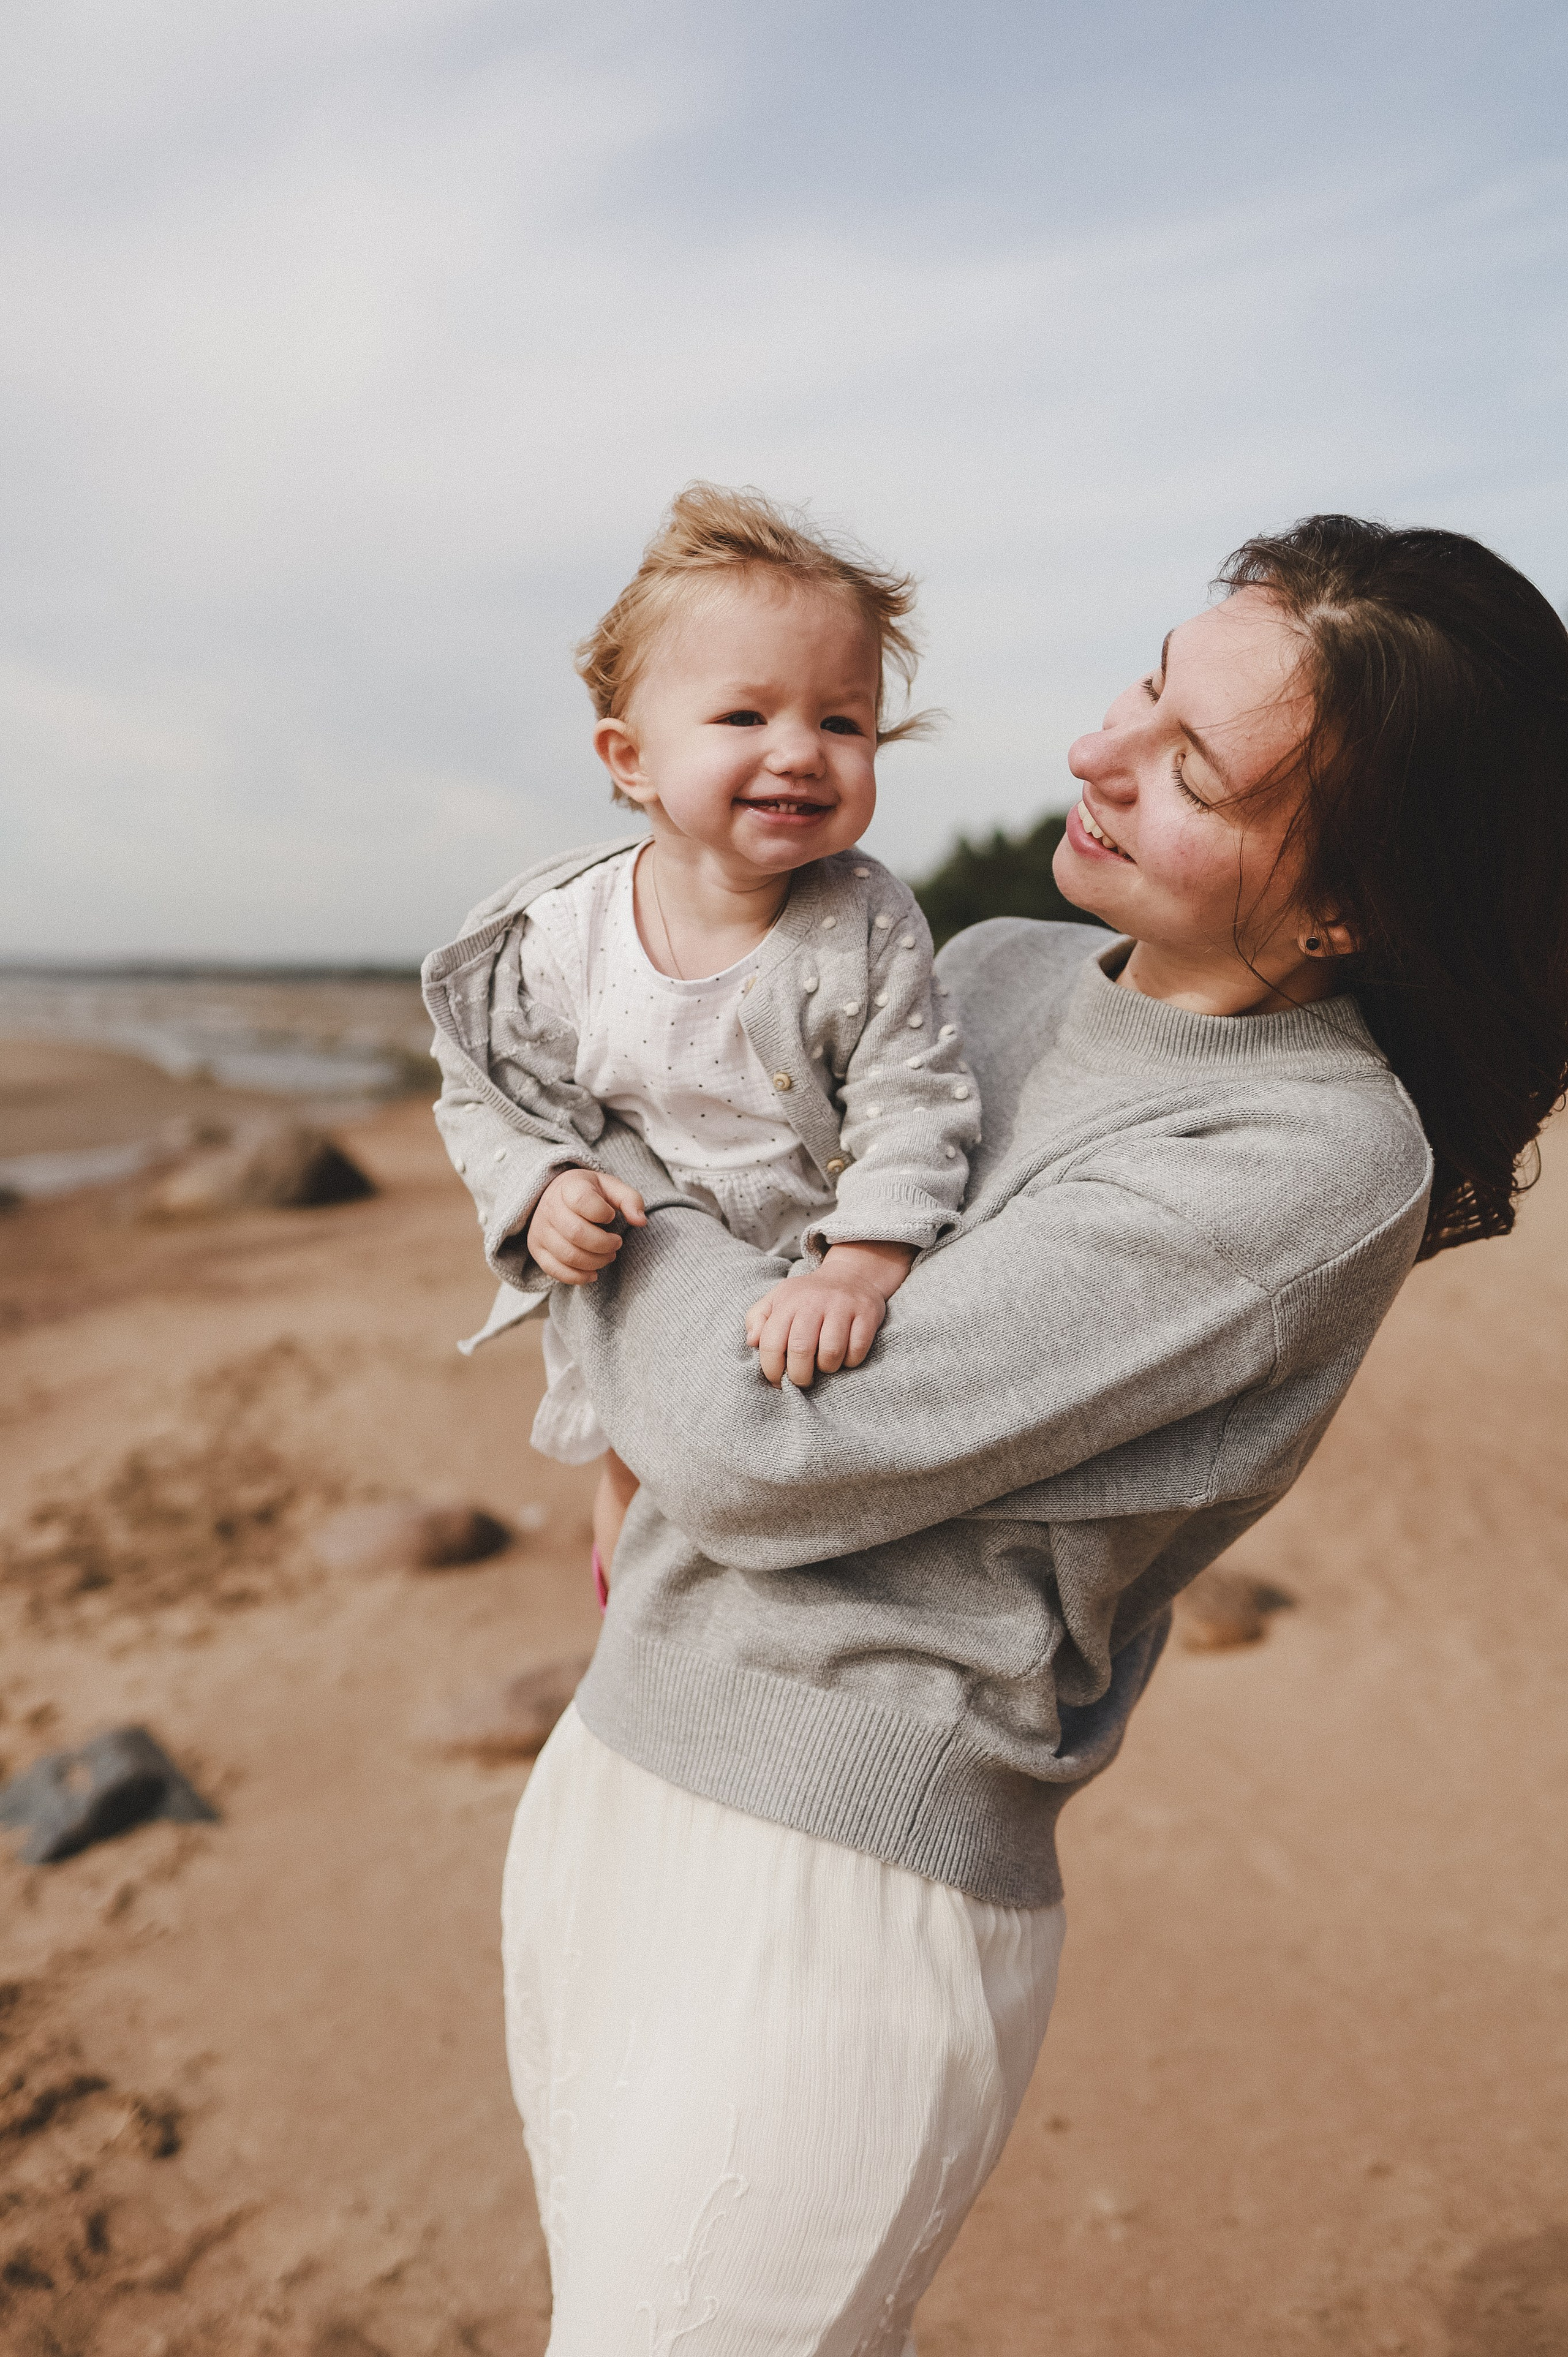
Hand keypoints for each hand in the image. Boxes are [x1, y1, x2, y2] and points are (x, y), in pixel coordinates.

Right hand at [527, 1169, 646, 1284]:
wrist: (556, 1197)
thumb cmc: (589, 1194)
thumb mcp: (610, 1188)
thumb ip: (630, 1200)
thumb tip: (641, 1221)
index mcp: (568, 1187)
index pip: (582, 1201)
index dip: (602, 1213)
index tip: (611, 1216)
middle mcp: (550, 1208)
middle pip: (576, 1233)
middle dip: (604, 1244)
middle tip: (617, 1243)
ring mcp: (540, 1230)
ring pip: (568, 1255)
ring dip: (595, 1262)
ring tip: (608, 1256)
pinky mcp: (537, 1249)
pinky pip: (555, 1271)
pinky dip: (578, 1277)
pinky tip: (593, 1273)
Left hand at [744, 1241, 913, 1388]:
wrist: (852, 1275)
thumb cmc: (808, 1296)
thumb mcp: (778, 1299)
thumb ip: (758, 1318)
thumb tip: (752, 1341)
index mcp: (788, 1301)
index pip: (771, 1342)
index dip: (771, 1369)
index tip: (777, 1380)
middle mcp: (814, 1302)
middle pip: (801, 1350)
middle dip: (799, 1376)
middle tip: (802, 1380)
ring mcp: (842, 1307)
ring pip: (831, 1353)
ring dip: (827, 1368)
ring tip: (825, 1365)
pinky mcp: (866, 1314)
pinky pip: (857, 1349)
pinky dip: (850, 1361)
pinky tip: (845, 1356)